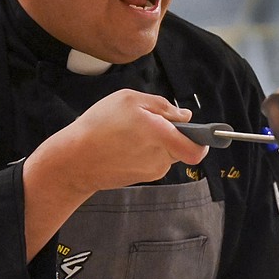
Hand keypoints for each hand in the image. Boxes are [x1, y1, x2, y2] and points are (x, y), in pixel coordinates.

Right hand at [57, 89, 209, 191]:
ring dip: (156, 141)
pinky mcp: (141, 178)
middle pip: (181, 145)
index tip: (204, 131)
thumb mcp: (128, 99)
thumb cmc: (98, 127)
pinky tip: (123, 144)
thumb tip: (184, 116)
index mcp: (160, 135)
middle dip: (172, 133)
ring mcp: (151, 171)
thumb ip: (161, 105)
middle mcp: (160, 157)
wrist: (73, 161)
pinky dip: (143, 151)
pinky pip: (152, 160)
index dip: (204, 140)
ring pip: (166, 152)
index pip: (196, 148)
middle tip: (148, 121)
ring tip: (130, 132)